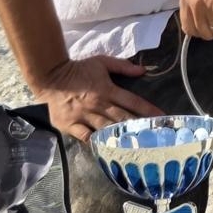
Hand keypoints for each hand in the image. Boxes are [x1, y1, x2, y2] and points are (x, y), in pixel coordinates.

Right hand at [32, 54, 163, 143]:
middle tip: (153, 137)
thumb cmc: (79, 70)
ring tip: (136, 146)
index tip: (161, 118)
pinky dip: (97, 142)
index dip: (148, 110)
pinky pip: (86, 137)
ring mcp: (83, 116)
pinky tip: (108, 149)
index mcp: (107, 89)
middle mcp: (97, 104)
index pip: (133, 101)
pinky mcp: (70, 125)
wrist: (50, 77)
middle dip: (138, 127)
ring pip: (106, 129)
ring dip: (121, 137)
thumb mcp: (101, 62)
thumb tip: (143, 70)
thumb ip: (122, 67)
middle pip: (122, 118)